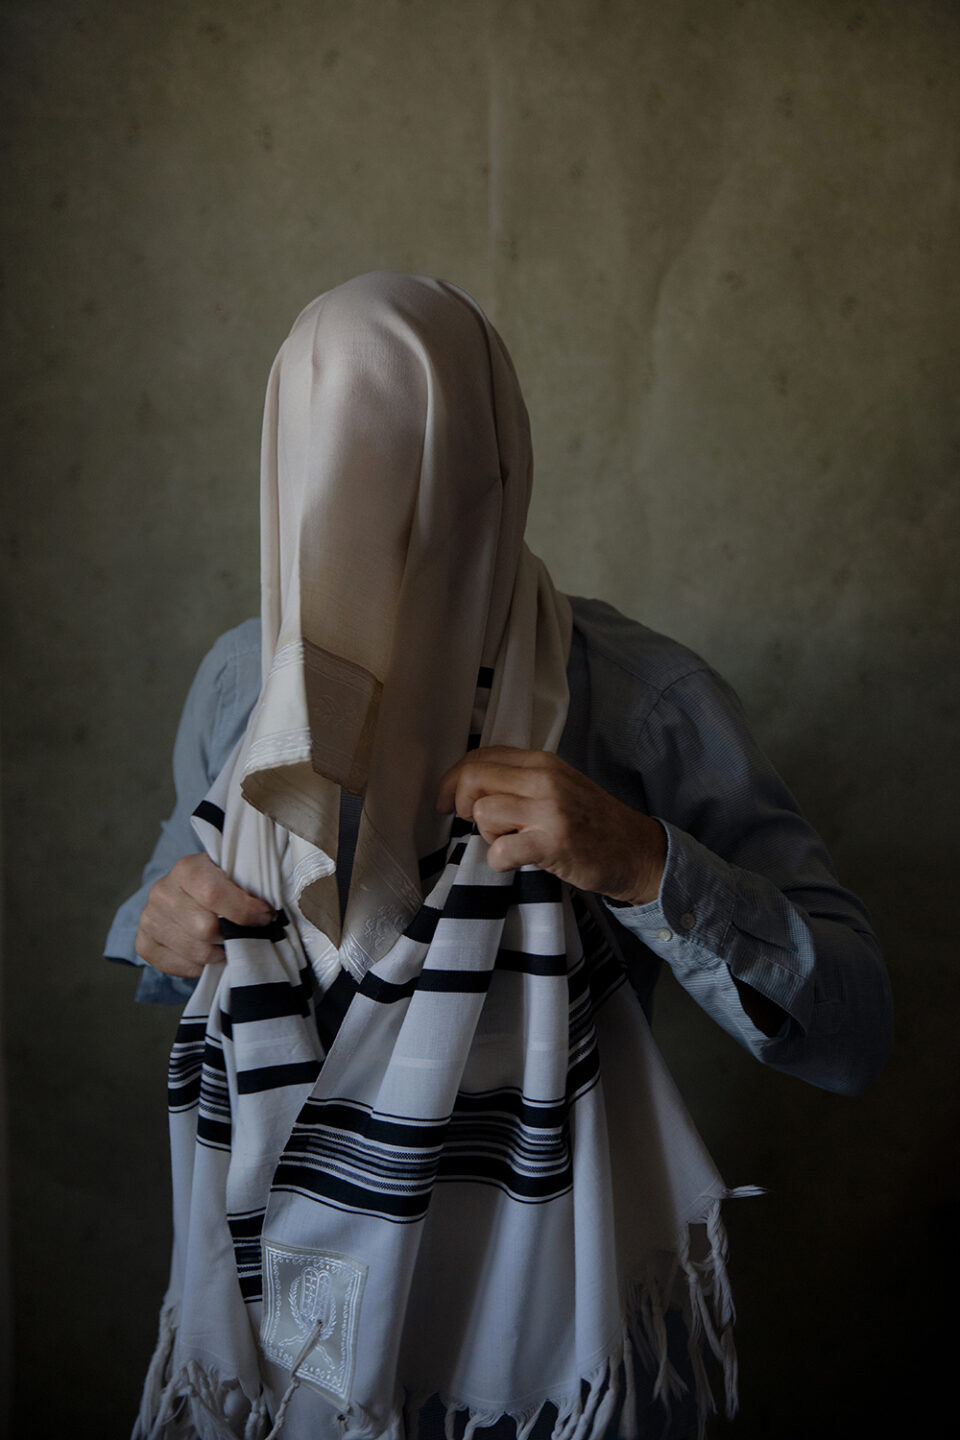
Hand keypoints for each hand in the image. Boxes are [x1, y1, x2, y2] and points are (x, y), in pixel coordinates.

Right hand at [135, 853, 274, 977]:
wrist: (189, 891)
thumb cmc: (221, 883)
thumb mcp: (235, 874)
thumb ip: (250, 887)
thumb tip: (268, 914)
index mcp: (186, 869)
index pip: (214, 894)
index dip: (245, 911)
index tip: (266, 917)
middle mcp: (161, 892)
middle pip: (205, 929)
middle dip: (233, 935)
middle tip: (245, 934)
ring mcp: (149, 919)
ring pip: (196, 952)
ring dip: (219, 953)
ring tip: (227, 944)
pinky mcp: (143, 943)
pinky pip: (177, 967)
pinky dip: (199, 966)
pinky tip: (208, 953)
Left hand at [436, 747, 666, 904]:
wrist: (636, 850)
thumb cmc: (592, 822)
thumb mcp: (558, 786)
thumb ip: (520, 779)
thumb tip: (468, 785)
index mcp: (543, 761)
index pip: (480, 756)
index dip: (453, 779)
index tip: (447, 802)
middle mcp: (545, 779)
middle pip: (473, 778)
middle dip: (460, 804)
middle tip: (472, 823)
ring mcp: (550, 810)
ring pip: (483, 813)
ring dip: (489, 835)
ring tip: (513, 842)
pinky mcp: (553, 843)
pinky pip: (500, 851)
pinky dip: (500, 861)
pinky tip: (517, 862)